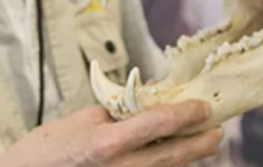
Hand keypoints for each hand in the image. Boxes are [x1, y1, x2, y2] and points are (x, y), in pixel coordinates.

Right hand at [0, 100, 222, 166]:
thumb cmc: (45, 150)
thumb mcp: (81, 120)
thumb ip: (118, 112)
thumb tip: (149, 101)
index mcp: (107, 144)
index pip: (160, 123)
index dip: (188, 113)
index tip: (204, 105)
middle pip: (177, 155)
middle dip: (202, 141)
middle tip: (217, 129)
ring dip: (188, 156)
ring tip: (201, 141)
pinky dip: (167, 166)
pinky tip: (172, 157)